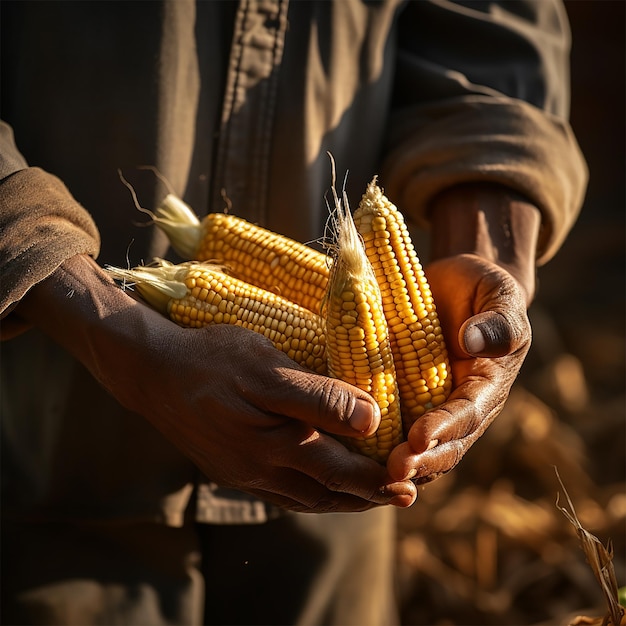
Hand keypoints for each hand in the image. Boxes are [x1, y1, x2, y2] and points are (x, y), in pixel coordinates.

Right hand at [18, 254, 416, 511]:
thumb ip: (319, 398)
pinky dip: (312, 492)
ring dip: (342, 498)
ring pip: (305, 497)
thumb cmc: (212, 359)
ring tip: (371, 494)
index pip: (341, 474)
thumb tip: (372, 420)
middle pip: (327, 494)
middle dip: (368, 496)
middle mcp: (260, 471)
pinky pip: (282, 491)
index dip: (380, 479)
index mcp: (273, 448)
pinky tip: (320, 483)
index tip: (412, 482)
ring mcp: (243, 473)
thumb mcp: (266, 367)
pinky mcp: (231, 468)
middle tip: (403, 493)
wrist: (151, 372)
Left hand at [387, 253, 531, 482]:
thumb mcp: (500, 297)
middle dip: (420, 461)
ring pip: (419, 450)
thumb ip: (498, 322)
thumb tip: (471, 342)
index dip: (444, 430)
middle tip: (392, 470)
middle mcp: (461, 407)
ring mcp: (433, 408)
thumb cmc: (481, 290)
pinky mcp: (407, 402)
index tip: (418, 439)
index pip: (468, 415)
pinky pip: (394, 429)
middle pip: (445, 446)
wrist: (455, 288)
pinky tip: (351, 454)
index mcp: (487, 387)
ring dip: (399, 465)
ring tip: (371, 474)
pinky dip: (378, 446)